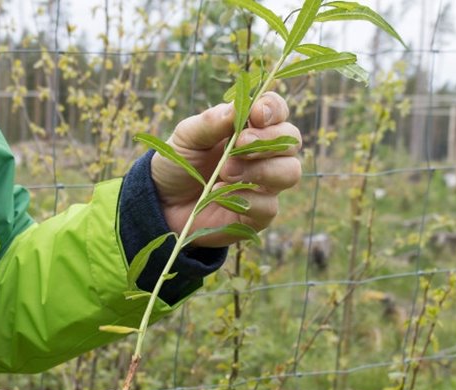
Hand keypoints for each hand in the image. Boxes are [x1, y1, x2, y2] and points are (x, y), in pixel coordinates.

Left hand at [153, 92, 301, 246]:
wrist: (164, 204)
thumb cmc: (179, 163)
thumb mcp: (186, 137)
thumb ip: (210, 122)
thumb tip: (236, 108)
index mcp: (250, 128)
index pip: (277, 111)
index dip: (273, 109)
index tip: (256, 115)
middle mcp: (265, 154)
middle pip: (292, 140)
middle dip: (268, 140)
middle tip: (238, 144)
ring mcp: (265, 184)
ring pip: (290, 172)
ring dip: (260, 170)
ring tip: (225, 172)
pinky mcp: (260, 214)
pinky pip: (269, 206)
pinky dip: (245, 199)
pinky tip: (219, 195)